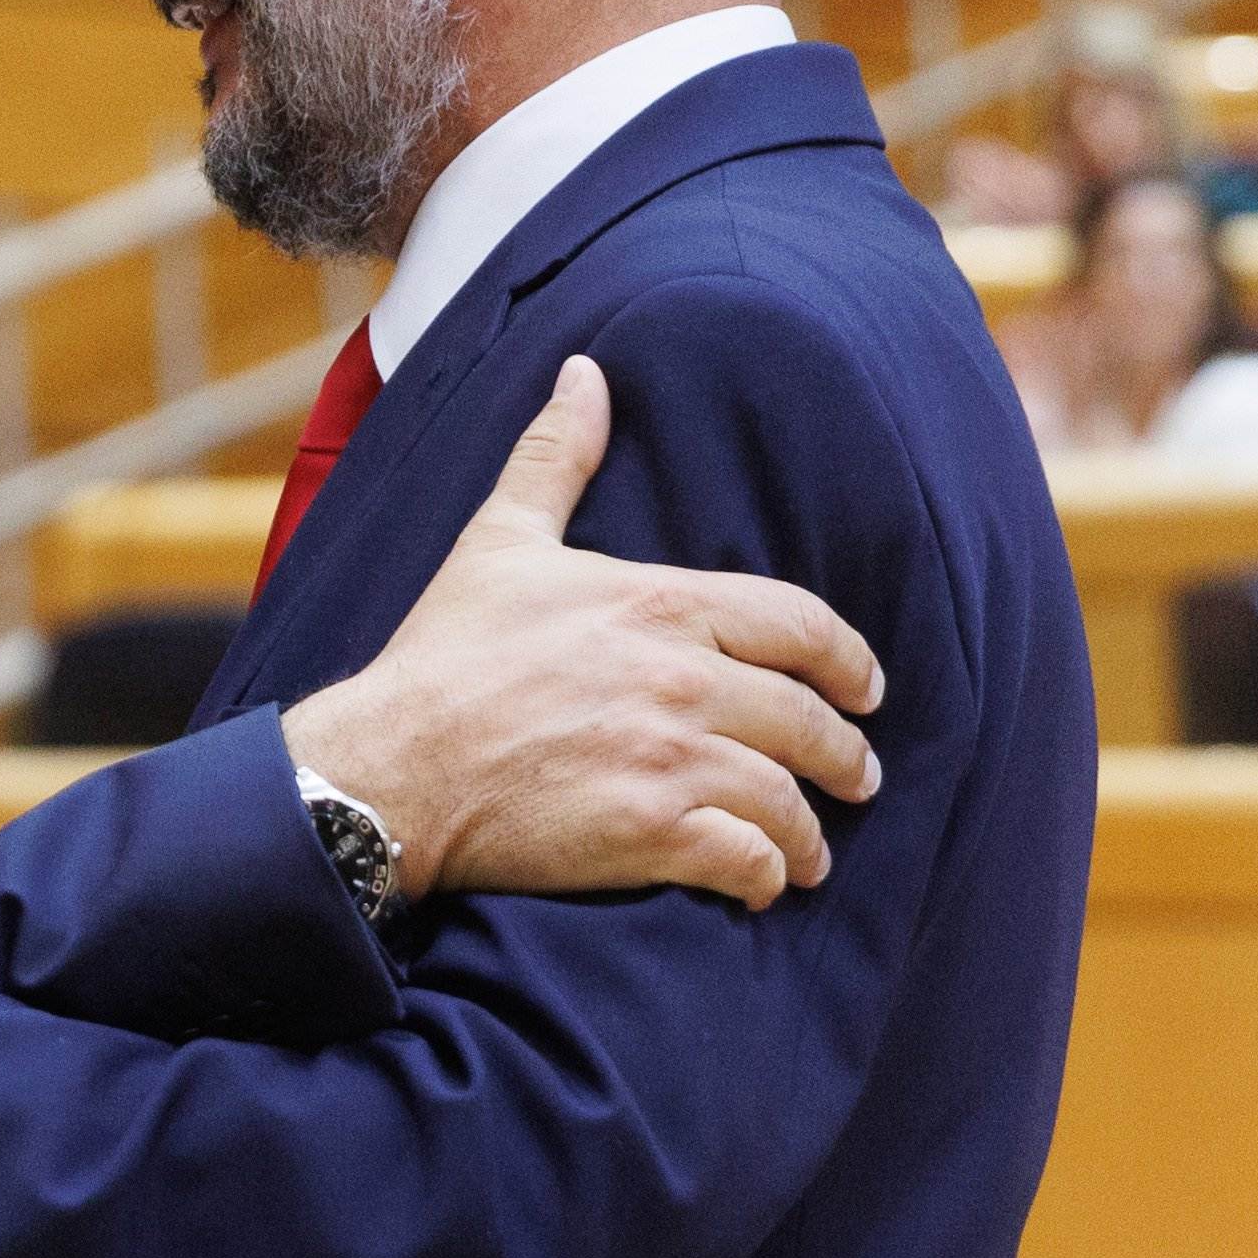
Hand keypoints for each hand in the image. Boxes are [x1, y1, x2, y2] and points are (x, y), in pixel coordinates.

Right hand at [278, 355, 883, 914]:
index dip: (849, 661)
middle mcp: (683, 681)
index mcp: (661, 605)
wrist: (389, 767)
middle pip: (808, 722)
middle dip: (844, 758)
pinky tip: (760, 882)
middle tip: (856, 779)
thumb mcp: (500, 541)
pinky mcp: (649, 835)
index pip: (800, 625)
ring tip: (808, 853)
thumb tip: (586, 375)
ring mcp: (671, 761)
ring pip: (786, 800)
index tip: (868, 689)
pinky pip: (746, 860)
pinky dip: (763, 875)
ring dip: (808, 834)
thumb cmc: (442, 657)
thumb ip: (557, 458)